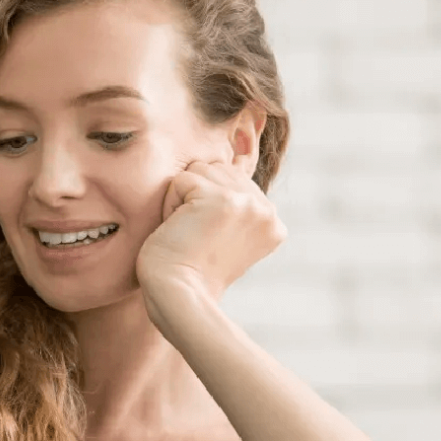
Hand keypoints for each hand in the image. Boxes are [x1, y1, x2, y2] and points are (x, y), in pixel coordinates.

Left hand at [136, 157, 286, 311]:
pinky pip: (181, 180)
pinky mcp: (223, 200)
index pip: (231, 180)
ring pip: (199, 171)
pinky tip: (178, 231)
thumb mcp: (223, 234)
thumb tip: (242, 145)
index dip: (204, 205)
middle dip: (193, 198)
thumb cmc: (188, 271)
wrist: (178, 295)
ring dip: (180, 200)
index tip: (204, 239)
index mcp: (272, 222)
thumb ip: (234, 201)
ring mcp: (248, 203)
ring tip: (186, 233)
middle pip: (216, 170)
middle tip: (192, 236)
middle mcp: (266, 210)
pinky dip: (169, 205)